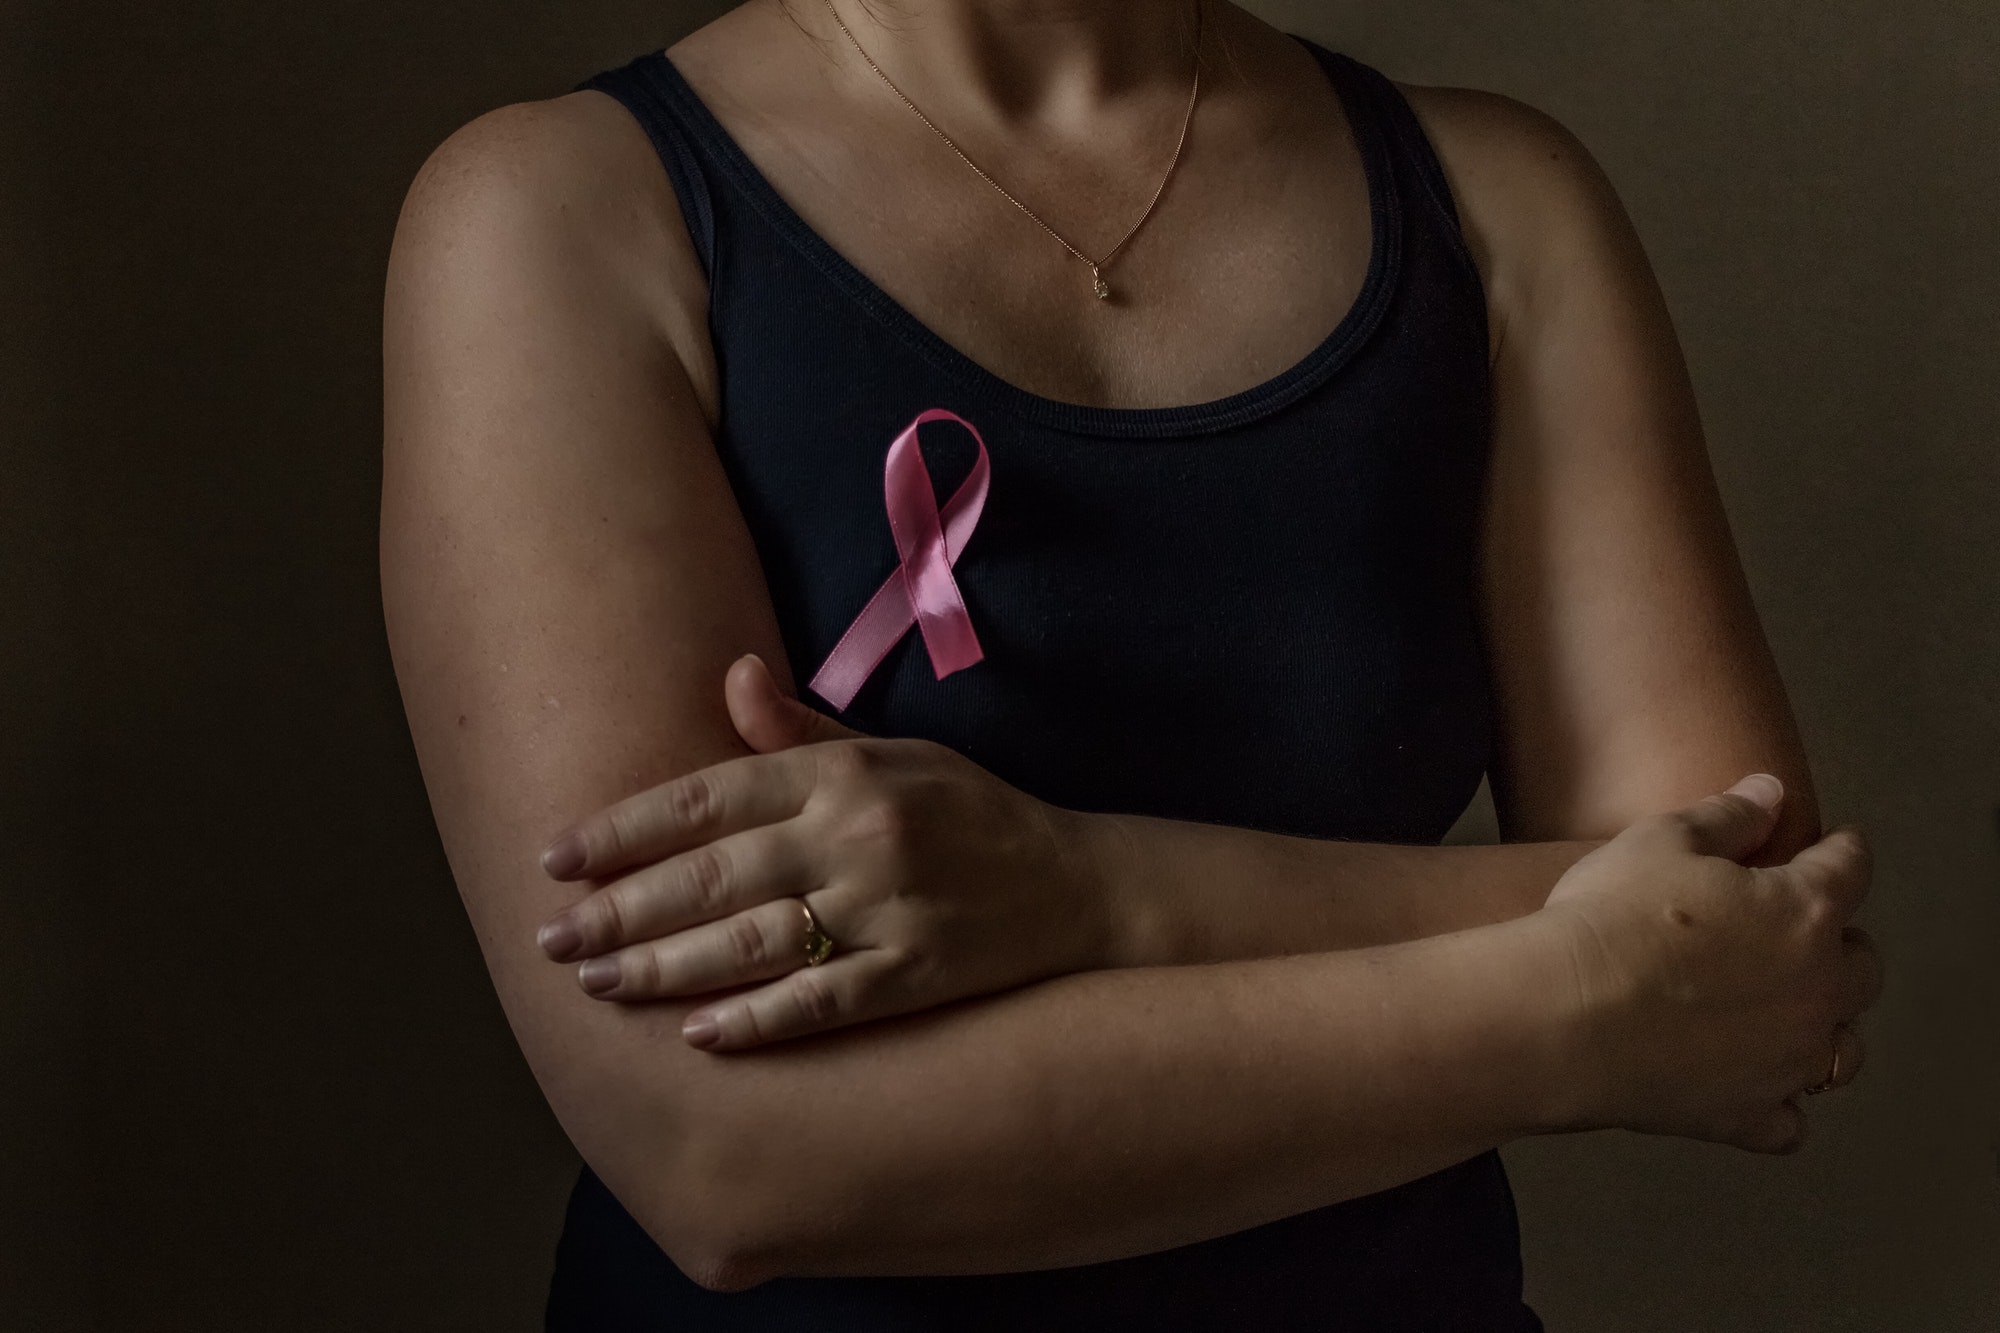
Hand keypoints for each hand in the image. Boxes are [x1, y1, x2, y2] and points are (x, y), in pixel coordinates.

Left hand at [534, 654, 1114, 1049]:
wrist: (1071, 884)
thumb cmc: (965, 811)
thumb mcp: (890, 753)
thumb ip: (799, 732)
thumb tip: (727, 677)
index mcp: (843, 774)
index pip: (710, 795)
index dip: (626, 828)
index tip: (558, 857)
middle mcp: (857, 835)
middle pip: (714, 875)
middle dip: (620, 909)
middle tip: (551, 937)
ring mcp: (887, 908)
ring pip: (752, 941)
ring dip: (664, 966)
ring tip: (597, 984)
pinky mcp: (915, 974)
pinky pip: (821, 1002)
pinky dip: (758, 1019)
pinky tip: (698, 1035)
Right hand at [1540, 774, 1882, 1152]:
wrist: (1562, 1018)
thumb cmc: (1611, 919)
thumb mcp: (1660, 840)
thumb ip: (1727, 815)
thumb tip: (1769, 790)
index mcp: (1804, 911)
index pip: (1849, 870)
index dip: (1843, 852)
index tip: (1838, 846)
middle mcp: (1817, 990)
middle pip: (1863, 966)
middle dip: (1840, 945)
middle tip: (1800, 933)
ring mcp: (1788, 1061)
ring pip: (1842, 1051)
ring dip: (1825, 1028)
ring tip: (1789, 1016)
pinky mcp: (1748, 1115)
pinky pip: (1789, 1122)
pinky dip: (1778, 1105)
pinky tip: (1753, 1087)